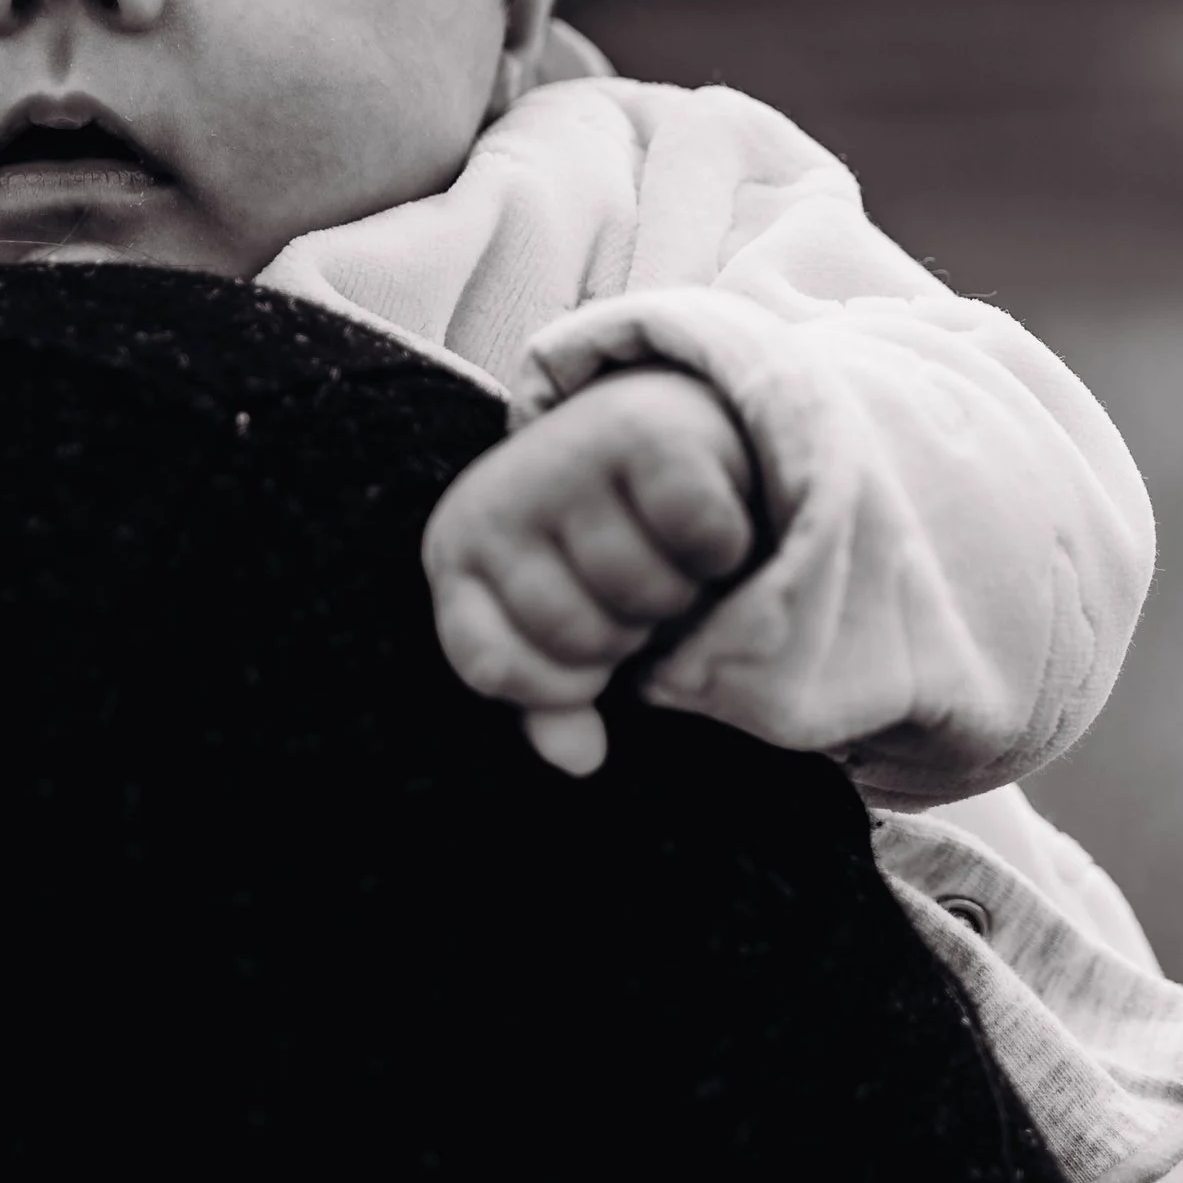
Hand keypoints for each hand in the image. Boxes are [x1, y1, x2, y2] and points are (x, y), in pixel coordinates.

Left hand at [421, 365, 757, 775]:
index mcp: (460, 551)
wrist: (656, 422)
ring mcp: (566, 458)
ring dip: (680, 589)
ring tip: (667, 550)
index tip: (583, 656)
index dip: (554, 684)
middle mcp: (499, 498)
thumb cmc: (599, 542)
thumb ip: (555, 697)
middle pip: (582, 636)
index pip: (490, 664)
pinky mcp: (645, 432)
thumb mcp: (561, 622)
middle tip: (635, 583)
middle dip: (628, 631)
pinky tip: (704, 513)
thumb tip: (575, 760)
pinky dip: (721, 544)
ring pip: (646, 591)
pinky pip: (701, 537)